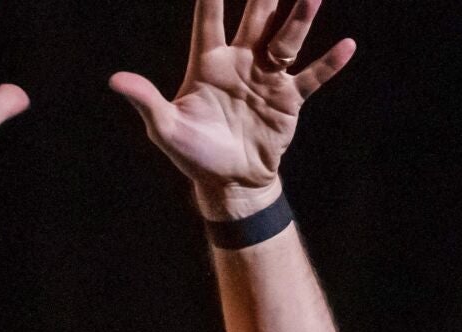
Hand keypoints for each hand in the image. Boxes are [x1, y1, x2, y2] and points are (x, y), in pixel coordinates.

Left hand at [109, 0, 354, 217]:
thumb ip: (146, 100)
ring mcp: (267, 78)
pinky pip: (311, 77)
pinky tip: (346, 46)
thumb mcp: (166, 129)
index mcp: (208, 63)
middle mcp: (241, 62)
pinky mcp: (288, 100)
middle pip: (255, 18)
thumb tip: (115, 80)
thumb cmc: (193, 154)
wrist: (229, 182)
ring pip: (286, 40)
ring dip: (300, 17)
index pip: (209, 18)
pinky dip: (328, 64)